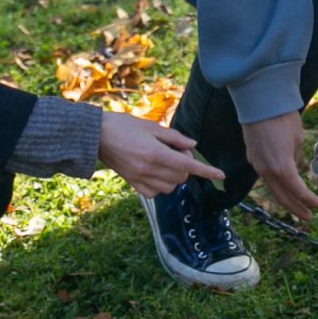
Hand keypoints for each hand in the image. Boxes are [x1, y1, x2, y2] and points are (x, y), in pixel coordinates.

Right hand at [97, 112, 222, 197]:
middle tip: (176, 151)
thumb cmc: (123, 126)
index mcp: (156, 153)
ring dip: (174, 176)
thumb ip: (174, 138)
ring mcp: (140, 179)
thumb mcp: (151, 126)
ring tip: (164, 160)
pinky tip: (155, 172)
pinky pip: (155, 193)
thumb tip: (193, 147)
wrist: (96, 136)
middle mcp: (149, 169)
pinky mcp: (133, 184)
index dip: (207, 171)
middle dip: (185, 166)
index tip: (221, 176)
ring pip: (171, 187)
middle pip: (182, 177)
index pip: (188, 166)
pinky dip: (161, 185)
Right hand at [244, 111, 317, 220]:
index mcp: (282, 167)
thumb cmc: (283, 118)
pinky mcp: (252, 157)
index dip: (311, 202)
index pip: (298, 192)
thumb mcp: (298, 139)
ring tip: (298, 206)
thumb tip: (294, 166)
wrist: (260, 101)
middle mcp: (266, 170)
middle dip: (297, 209)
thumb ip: (296, 158)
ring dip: (286, 199)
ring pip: (272, 188)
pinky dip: (277, 185)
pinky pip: (266, 177)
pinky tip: (285, 187)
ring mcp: (256, 164)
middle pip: (282, 197)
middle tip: (309, 217)